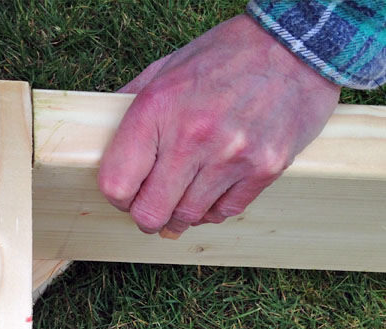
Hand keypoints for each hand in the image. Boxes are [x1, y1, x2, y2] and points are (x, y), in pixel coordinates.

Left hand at [98, 15, 340, 238]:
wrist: (295, 46)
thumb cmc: (224, 56)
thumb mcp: (164, 68)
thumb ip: (129, 104)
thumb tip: (98, 135)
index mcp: (157, 108)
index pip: (117, 183)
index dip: (116, 196)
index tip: (124, 193)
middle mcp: (193, 136)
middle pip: (150, 211)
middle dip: (145, 216)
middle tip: (149, 208)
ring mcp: (232, 155)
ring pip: (188, 217)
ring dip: (179, 215)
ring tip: (180, 199)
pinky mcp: (266, 168)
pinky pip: (226, 212)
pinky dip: (212, 211)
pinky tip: (209, 195)